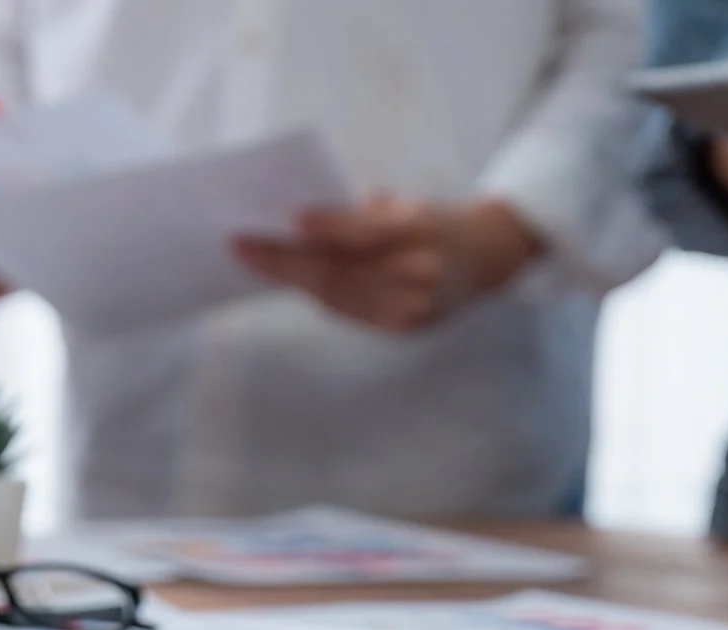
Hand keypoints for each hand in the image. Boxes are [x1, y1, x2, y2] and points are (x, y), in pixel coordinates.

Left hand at [232, 195, 542, 332]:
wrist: (484, 259)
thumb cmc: (432, 221)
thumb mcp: (406, 204)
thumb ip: (360, 215)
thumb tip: (299, 221)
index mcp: (424, 231)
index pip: (365, 233)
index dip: (326, 228)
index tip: (286, 219)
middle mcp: (421, 274)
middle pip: (341, 271)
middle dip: (286, 260)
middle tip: (242, 245)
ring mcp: (413, 308)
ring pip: (338, 296)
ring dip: (291, 279)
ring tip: (254, 261)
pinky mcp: (404, 327)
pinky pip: (349, 311)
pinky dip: (316, 294)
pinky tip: (289, 279)